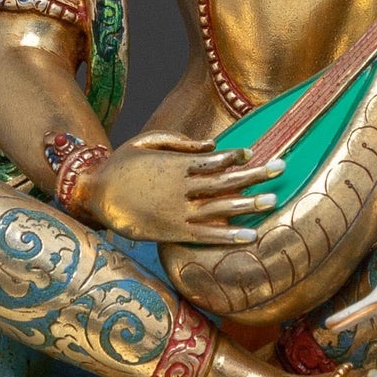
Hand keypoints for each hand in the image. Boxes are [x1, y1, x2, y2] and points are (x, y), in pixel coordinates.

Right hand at [77, 131, 284, 246]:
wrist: (95, 193)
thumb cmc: (121, 164)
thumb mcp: (147, 141)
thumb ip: (179, 141)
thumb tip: (213, 144)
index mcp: (176, 164)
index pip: (214, 159)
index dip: (236, 156)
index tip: (255, 153)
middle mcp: (182, 188)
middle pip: (225, 181)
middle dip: (255, 175)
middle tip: (281, 168)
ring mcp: (179, 211)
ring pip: (220, 207)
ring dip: (248, 204)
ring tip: (273, 201)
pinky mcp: (173, 232)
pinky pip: (206, 235)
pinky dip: (229, 235)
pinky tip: (249, 235)